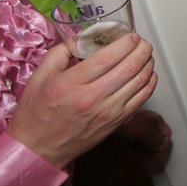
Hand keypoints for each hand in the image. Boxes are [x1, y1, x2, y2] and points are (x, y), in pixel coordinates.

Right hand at [6, 37, 158, 169]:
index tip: (130, 36)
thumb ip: (59, 53)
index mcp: (71, 83)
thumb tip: (80, 38)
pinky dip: (150, 82)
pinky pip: (142, 98)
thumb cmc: (36, 115)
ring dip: (148, 63)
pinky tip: (147, 74)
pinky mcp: (116, 122)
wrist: (38, 150)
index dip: (125, 42)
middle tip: (142, 42)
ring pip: (140, 81)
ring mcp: (107, 111)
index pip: (108, 57)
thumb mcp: (39, 78)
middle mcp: (92, 97)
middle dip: (142, 49)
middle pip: (130, 66)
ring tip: (145, 55)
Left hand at [115, 108, 171, 163]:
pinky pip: (136, 142)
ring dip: (141, 152)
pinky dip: (134, 149)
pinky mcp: (131, 130)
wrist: (112, 116)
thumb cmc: (129, 121)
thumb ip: (156, 141)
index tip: (157, 154)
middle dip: (150, 151)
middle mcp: (150, 124)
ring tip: (135, 156)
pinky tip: (129, 152)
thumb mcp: (146, 133)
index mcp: (157, 122)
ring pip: (145, 143)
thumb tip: (162, 148)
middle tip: (145, 157)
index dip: (163, 146)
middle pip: (155, 141)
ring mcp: (140, 127)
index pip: (166, 135)